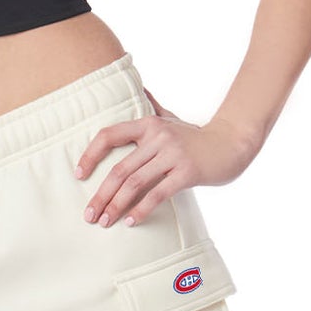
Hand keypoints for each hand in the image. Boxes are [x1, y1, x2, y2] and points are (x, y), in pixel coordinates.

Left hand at [74, 86, 250, 226]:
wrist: (231, 144)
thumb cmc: (196, 136)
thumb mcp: (171, 117)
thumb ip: (153, 105)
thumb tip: (138, 89)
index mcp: (148, 124)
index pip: (109, 135)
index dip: (90, 155)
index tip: (79, 175)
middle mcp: (158, 137)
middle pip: (120, 169)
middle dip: (101, 195)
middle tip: (89, 215)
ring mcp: (173, 155)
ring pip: (135, 183)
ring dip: (116, 205)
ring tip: (105, 222)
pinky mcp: (187, 172)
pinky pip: (158, 194)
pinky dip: (142, 209)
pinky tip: (130, 221)